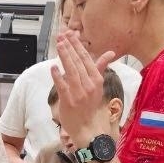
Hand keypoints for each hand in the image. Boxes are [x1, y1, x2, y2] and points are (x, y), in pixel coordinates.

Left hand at [50, 30, 116, 150]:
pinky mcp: (69, 101)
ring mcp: (79, 93)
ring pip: (71, 71)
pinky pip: (62, 86)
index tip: (71, 34)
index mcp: (96, 79)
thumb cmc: (91, 106)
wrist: (89, 128)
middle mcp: (89, 85)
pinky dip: (58, 76)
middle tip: (61, 36)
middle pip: (78, 62)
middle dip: (69, 47)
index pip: (87, 58)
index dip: (78, 45)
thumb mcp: (98, 85)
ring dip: (64, 57)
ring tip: (58, 45)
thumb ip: (100, 67)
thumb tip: (110, 53)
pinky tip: (53, 67)